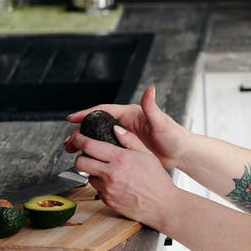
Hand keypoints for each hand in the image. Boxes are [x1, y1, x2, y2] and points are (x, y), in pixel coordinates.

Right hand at [65, 85, 185, 169]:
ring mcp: (125, 137)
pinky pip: (107, 150)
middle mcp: (125, 123)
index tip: (72, 118)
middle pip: (97, 125)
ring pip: (99, 138)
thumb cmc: (174, 136)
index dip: (86, 114)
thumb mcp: (161, 122)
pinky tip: (88, 161)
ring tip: (72, 151)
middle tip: (69, 140)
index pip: (103, 111)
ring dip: (85, 143)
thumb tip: (150, 89)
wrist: (181, 153)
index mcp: (131, 114)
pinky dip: (96, 154)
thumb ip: (152, 107)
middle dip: (81, 131)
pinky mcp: (127, 149)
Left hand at [68, 121, 180, 230]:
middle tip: (88, 155)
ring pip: (88, 177)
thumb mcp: (147, 154)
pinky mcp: (107, 201)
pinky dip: (102, 185)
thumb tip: (115, 129)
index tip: (77, 137)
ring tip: (108, 172)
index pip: (89, 145)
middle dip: (81, 156)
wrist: (162, 205)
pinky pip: (97, 190)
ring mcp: (108, 190)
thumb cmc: (157, 181)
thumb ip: (130, 139)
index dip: (78, 139)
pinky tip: (116, 184)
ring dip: (93, 172)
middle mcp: (111, 174)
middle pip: (80, 162)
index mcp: (121, 159)